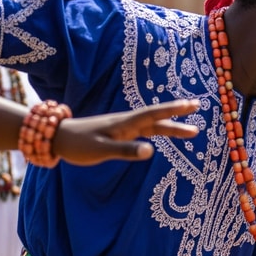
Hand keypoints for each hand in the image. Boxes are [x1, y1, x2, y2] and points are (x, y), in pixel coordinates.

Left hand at [52, 99, 199, 165]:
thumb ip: (126, 150)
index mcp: (124, 124)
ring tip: (191, 130)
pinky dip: (158, 130)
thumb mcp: (101, 150)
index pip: (154, 114)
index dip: (174, 110)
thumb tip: (151, 150)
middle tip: (198, 106)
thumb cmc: (78, 145)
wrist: (56, 137)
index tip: (192, 105)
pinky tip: (162, 134)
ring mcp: (122, 127)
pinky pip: (143, 130)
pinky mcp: (118, 133)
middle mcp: (126, 122)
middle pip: (157, 118)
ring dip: (171, 125)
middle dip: (177, 114)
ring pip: (152, 125)